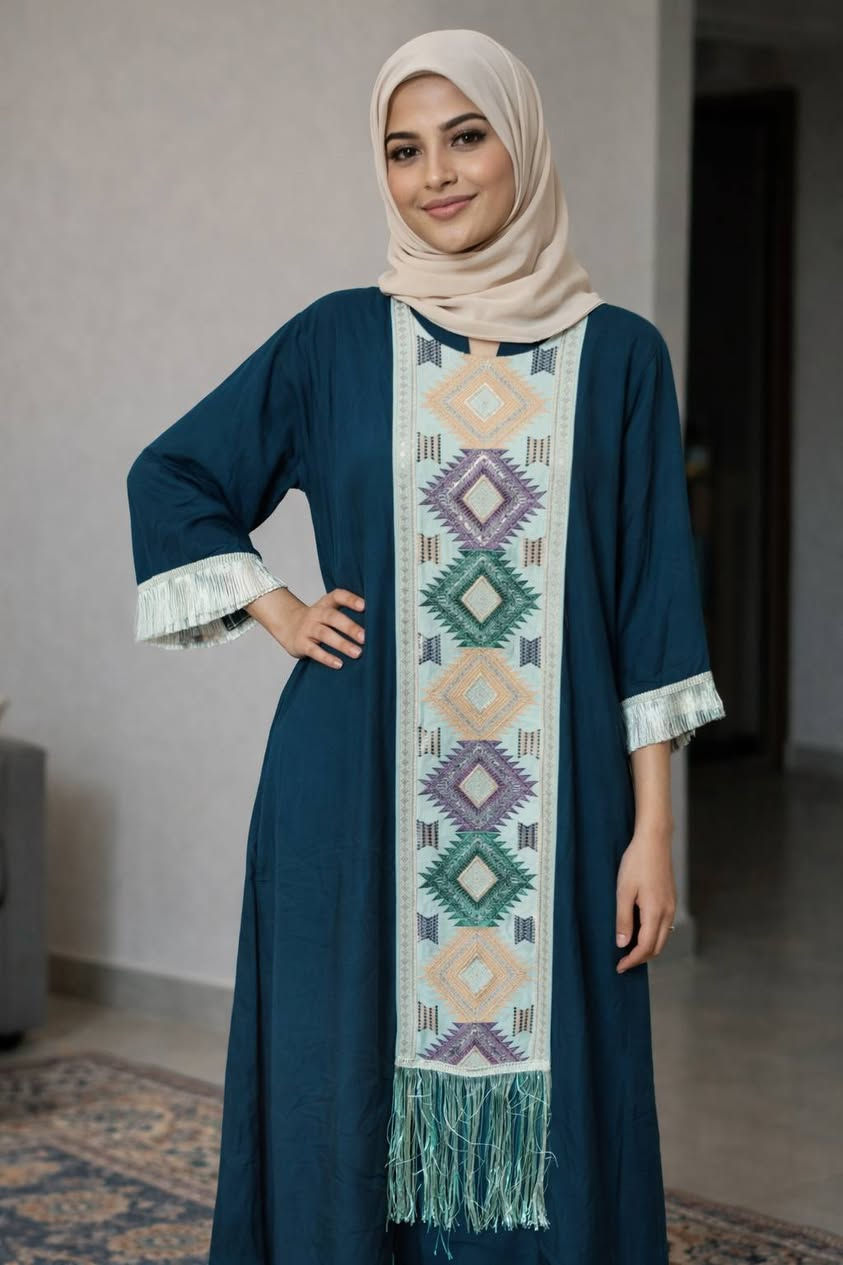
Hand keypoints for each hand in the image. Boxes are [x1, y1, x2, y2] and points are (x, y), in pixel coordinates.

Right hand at [245, 586, 364, 666]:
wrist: (286, 625)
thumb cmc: (316, 620)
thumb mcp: (327, 612)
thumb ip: (345, 615)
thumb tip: (375, 628)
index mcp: (325, 604)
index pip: (337, 596)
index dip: (350, 599)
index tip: (365, 606)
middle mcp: (316, 614)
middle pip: (332, 617)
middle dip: (349, 627)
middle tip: (365, 637)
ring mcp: (307, 629)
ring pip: (325, 634)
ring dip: (342, 644)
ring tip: (357, 653)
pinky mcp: (301, 644)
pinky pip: (314, 651)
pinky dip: (327, 658)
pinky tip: (339, 664)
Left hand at [615, 820, 676, 972]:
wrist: (654, 841)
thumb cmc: (636, 863)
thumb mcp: (623, 891)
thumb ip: (623, 919)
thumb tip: (623, 944)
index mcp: (655, 912)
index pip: (646, 947)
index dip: (632, 960)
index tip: (620, 967)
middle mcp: (667, 912)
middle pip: (657, 946)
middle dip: (641, 958)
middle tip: (623, 961)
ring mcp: (671, 906)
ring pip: (662, 937)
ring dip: (648, 947)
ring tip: (629, 948)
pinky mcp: (670, 900)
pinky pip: (664, 926)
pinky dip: (653, 935)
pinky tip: (639, 930)